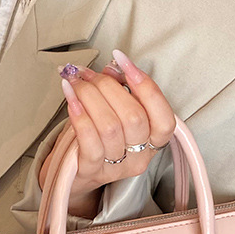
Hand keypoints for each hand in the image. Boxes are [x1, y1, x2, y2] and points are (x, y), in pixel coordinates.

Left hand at [39, 50, 175, 218]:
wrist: (70, 173)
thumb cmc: (94, 139)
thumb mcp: (113, 114)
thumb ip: (118, 91)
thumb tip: (113, 68)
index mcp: (152, 142)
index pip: (164, 118)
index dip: (146, 86)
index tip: (122, 60)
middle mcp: (139, 158)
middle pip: (134, 117)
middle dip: (108, 86)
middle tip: (86, 74)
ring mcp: (116, 168)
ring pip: (110, 126)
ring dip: (89, 96)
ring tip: (74, 82)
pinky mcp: (92, 172)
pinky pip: (90, 141)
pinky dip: (80, 115)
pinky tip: (70, 98)